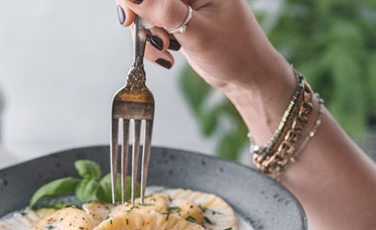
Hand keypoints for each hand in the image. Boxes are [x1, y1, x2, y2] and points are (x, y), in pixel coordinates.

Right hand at [116, 0, 297, 138]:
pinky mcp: (178, 20)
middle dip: (144, 21)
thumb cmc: (234, 52)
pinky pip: (153, 26)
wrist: (247, 76)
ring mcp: (184, 5)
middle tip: (157, 41)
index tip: (128, 19)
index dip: (135, 0)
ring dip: (148, 37)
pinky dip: (153, 43)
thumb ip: (165, 12)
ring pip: (146, 13)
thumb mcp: (198, 33)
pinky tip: (167, 54)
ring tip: (166, 52)